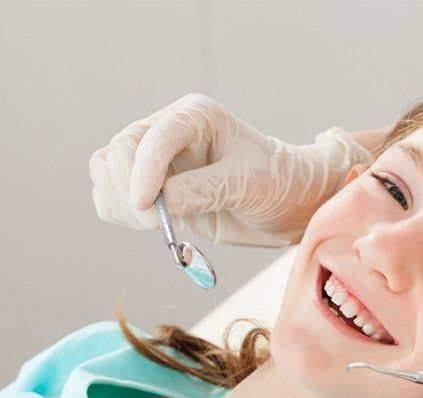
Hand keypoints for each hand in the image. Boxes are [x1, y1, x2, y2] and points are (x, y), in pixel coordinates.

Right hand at [89, 93, 372, 245]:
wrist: (287, 204)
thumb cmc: (277, 183)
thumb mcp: (248, 184)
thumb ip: (206, 189)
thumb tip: (161, 202)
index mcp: (195, 117)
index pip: (153, 137)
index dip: (142, 170)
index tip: (145, 206)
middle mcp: (169, 133)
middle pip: (119, 151)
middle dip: (128, 190)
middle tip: (155, 225)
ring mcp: (156, 161)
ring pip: (106, 172)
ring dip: (119, 202)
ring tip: (156, 226)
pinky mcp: (152, 189)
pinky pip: (112, 196)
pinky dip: (119, 214)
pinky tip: (152, 225)